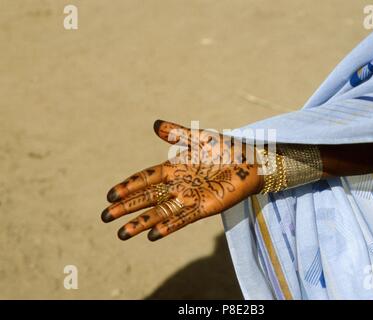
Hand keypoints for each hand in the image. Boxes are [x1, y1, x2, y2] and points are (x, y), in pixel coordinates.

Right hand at [101, 120, 263, 240]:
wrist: (252, 162)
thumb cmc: (227, 149)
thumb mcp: (200, 138)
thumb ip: (178, 133)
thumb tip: (155, 124)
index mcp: (174, 168)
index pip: (145, 178)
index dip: (128, 186)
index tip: (110, 196)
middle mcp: (178, 185)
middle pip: (147, 198)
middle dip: (127, 207)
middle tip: (105, 217)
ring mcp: (190, 198)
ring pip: (160, 212)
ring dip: (142, 222)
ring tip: (122, 234)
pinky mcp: (205, 207)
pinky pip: (183, 218)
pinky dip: (169, 226)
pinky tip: (154, 235)